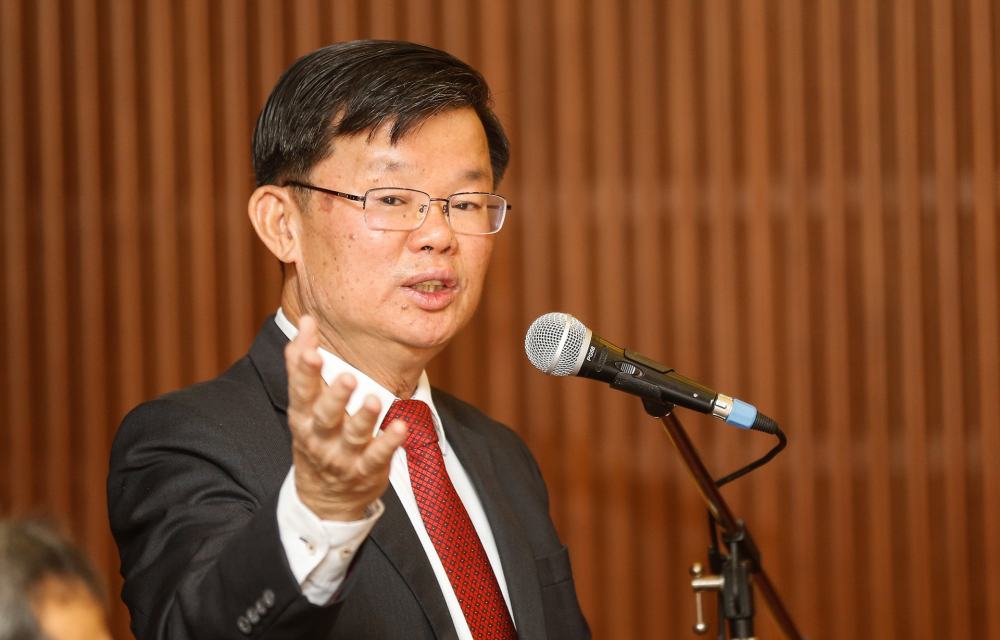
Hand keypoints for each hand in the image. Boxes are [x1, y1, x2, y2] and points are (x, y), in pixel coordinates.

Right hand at [285, 315, 407, 520]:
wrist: (324, 498)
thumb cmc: (315, 436)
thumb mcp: (303, 405)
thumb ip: (303, 363)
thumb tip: (306, 320)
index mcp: (303, 416)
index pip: (300, 390)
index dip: (304, 371)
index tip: (311, 350)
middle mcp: (320, 437)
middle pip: (325, 415)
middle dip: (335, 397)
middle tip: (347, 377)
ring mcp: (343, 456)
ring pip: (354, 436)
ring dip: (364, 418)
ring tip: (374, 399)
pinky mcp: (366, 470)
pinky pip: (379, 456)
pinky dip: (390, 442)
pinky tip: (402, 427)